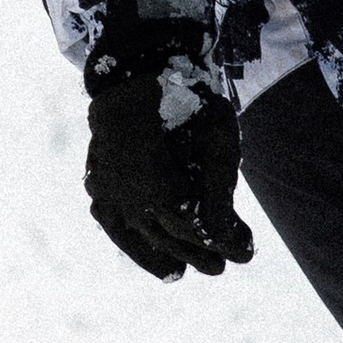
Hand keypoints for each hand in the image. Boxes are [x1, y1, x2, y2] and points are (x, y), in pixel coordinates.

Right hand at [83, 59, 254, 281]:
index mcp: (156, 181)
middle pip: (169, 236)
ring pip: (139, 238)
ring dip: (166, 256)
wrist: (138, 71)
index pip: (195, 228)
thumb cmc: (186, 99)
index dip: (222, 243)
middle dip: (200, 253)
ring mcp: (105, 190)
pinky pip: (114, 226)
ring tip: (187, 270)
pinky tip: (158, 263)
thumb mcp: (218, 138)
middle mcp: (124, 192)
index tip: (246, 253)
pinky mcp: (96, 185)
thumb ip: (221, 190)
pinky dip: (135, 247)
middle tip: (226, 264)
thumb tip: (226, 239)